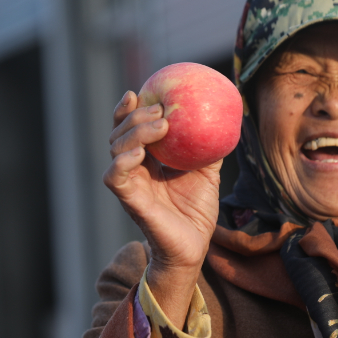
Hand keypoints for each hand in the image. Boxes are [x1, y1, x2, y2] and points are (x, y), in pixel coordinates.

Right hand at [104, 91, 221, 322]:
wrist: (194, 246)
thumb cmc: (197, 211)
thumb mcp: (207, 172)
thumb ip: (208, 147)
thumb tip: (224, 115)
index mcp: (147, 160)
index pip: (129, 127)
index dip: (128, 108)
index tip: (140, 91)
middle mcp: (133, 169)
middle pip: (119, 133)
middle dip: (135, 116)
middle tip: (159, 110)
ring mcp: (129, 184)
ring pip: (115, 149)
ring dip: (135, 133)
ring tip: (159, 126)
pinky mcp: (129, 201)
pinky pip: (114, 177)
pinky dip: (122, 162)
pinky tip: (139, 153)